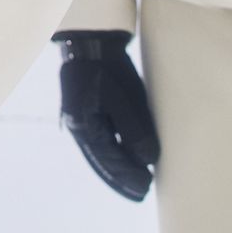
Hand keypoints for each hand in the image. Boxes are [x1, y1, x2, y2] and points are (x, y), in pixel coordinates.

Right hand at [56, 32, 159, 201]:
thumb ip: (134, 128)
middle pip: (104, 160)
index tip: (145, 189)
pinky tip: (133, 156)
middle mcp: (82, 126)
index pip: (108, 159)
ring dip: (121, 166)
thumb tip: (149, 159)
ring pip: (105, 150)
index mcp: (84, 126)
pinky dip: (119, 150)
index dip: (126, 177)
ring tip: (141, 181)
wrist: (93, 39)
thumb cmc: (106, 66)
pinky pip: (107, 137)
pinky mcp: (95, 109)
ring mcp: (86, 118)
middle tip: (143, 193)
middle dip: (122, 178)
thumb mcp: (122, 97)